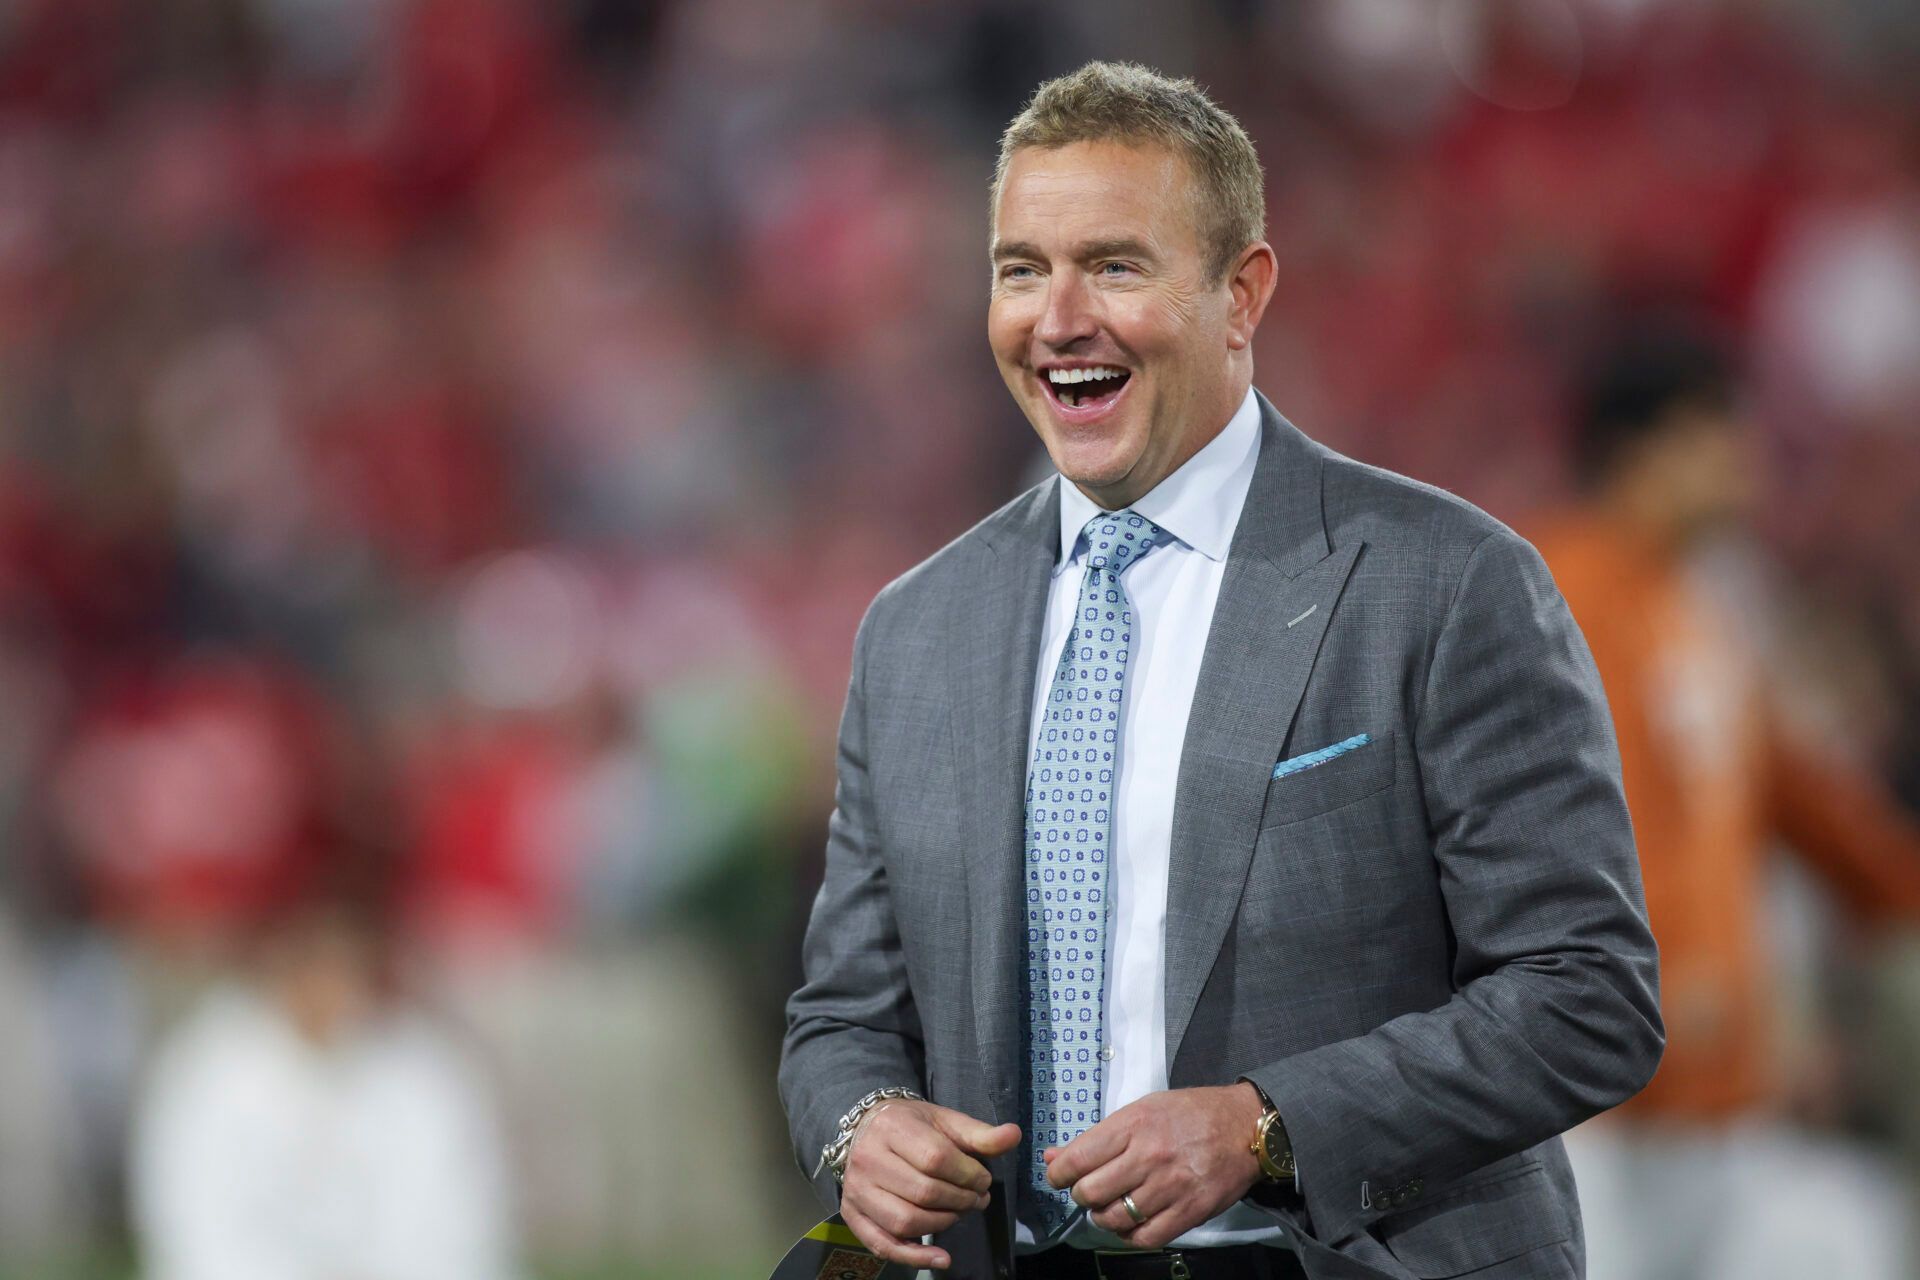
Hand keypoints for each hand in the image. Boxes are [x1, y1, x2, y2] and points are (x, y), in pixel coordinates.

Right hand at [840, 1100, 1020, 1270]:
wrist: (863, 1129)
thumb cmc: (910, 1125)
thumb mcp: (944, 1121)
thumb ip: (978, 1133)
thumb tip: (1013, 1136)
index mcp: (892, 1128)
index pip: (936, 1158)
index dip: (968, 1175)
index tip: (983, 1180)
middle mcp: (868, 1159)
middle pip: (923, 1192)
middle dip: (960, 1200)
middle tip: (977, 1199)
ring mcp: (857, 1190)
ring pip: (905, 1221)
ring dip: (943, 1224)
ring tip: (959, 1213)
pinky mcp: (852, 1215)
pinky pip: (883, 1244)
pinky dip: (914, 1257)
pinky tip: (942, 1258)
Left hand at [1044, 1083, 1264, 1248]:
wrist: (1245, 1127)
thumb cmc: (1191, 1113)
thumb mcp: (1142, 1109)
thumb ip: (1098, 1136)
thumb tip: (1054, 1157)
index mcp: (1134, 1124)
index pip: (1078, 1158)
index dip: (1059, 1174)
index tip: (1058, 1177)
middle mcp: (1150, 1155)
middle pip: (1091, 1192)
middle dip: (1081, 1195)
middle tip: (1089, 1191)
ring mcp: (1171, 1186)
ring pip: (1115, 1218)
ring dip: (1103, 1217)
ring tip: (1109, 1207)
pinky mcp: (1191, 1211)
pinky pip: (1146, 1237)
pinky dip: (1129, 1236)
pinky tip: (1129, 1223)